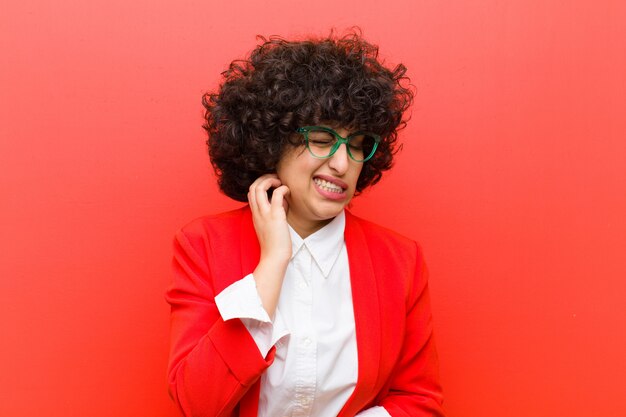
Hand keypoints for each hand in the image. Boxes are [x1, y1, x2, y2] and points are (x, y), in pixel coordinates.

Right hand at [247, 174, 290, 317]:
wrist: (275, 258)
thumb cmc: (276, 244)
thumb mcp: (272, 224)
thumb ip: (276, 210)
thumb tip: (283, 199)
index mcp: (255, 215)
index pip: (251, 193)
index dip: (260, 184)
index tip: (272, 184)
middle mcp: (257, 213)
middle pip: (252, 187)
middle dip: (263, 178)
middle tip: (275, 179)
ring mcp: (264, 214)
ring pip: (259, 188)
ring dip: (269, 180)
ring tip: (279, 181)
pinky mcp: (275, 216)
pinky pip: (276, 195)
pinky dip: (282, 188)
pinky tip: (288, 190)